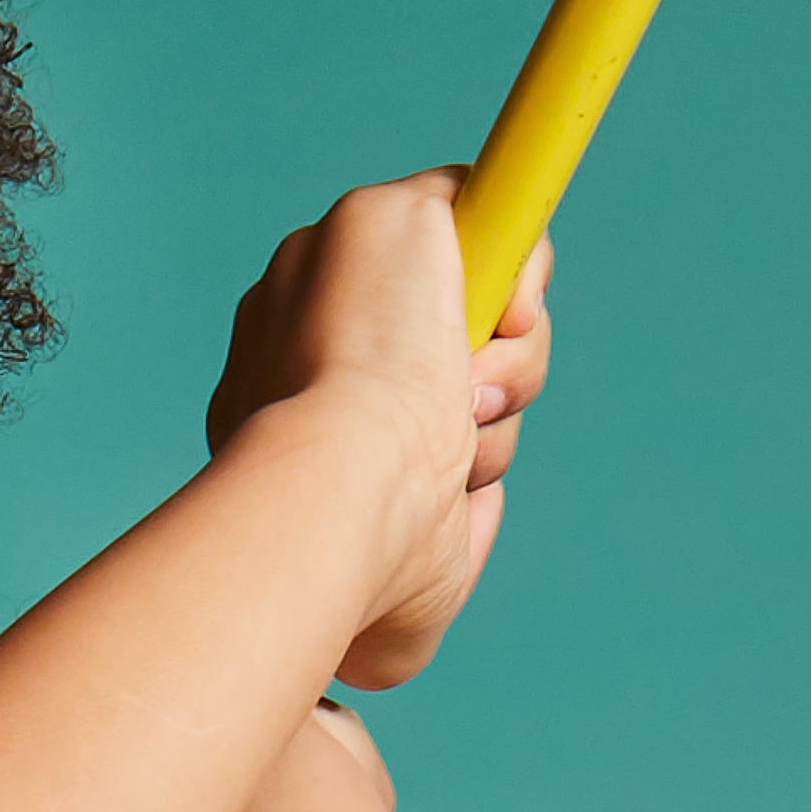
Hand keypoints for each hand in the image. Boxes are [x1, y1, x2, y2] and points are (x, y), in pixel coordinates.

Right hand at [205, 178, 552, 690]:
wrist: (330, 497)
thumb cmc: (357, 565)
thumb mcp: (407, 598)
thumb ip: (435, 556)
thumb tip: (470, 518)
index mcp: (288, 399)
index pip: (394, 383)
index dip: (445, 420)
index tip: (452, 462)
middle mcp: (304, 320)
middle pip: (443, 331)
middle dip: (484, 401)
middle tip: (464, 445)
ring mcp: (335, 259)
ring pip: (479, 283)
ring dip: (509, 363)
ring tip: (469, 413)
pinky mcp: (382, 213)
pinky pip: (498, 216)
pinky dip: (521, 285)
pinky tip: (489, 349)